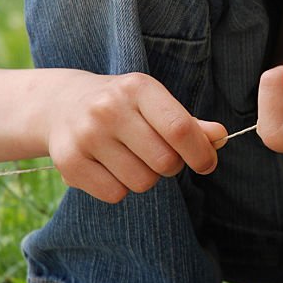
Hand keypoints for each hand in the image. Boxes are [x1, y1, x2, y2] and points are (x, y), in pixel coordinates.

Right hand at [44, 71, 226, 202]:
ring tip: (130, 158)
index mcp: (137, 88)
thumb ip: (189, 123)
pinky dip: (119, 188)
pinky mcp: (69, 163)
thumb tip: (220, 137)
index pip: (180, 129)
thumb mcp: (154, 103)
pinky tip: (108, 167)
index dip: (201, 153)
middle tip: (158, 155)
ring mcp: (86, 136)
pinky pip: (115, 194)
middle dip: (171, 166)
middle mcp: (109, 109)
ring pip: (142, 183)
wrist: (62, 104)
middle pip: (165, 162)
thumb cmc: (122, 106)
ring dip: (145, 178)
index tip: (206, 163)